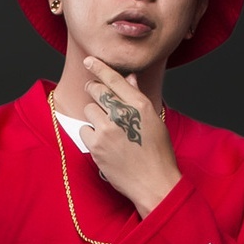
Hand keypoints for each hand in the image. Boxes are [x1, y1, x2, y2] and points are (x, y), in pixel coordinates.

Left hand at [79, 58, 179, 216]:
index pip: (115, 79)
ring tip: (107, 130)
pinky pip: (84, 131)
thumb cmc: (158, 153)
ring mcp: (107, 130)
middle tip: (94, 94)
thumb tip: (128, 79)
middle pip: (97, 91)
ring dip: (94, 117)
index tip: (89, 60)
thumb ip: (138, 98)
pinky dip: (90, 136)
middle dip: (93, 90)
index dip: (100, 67)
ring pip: (89, 111)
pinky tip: (103, 144)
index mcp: (140, 105)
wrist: (154, 182)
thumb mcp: (154, 121)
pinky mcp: (96, 146)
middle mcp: (122, 114)